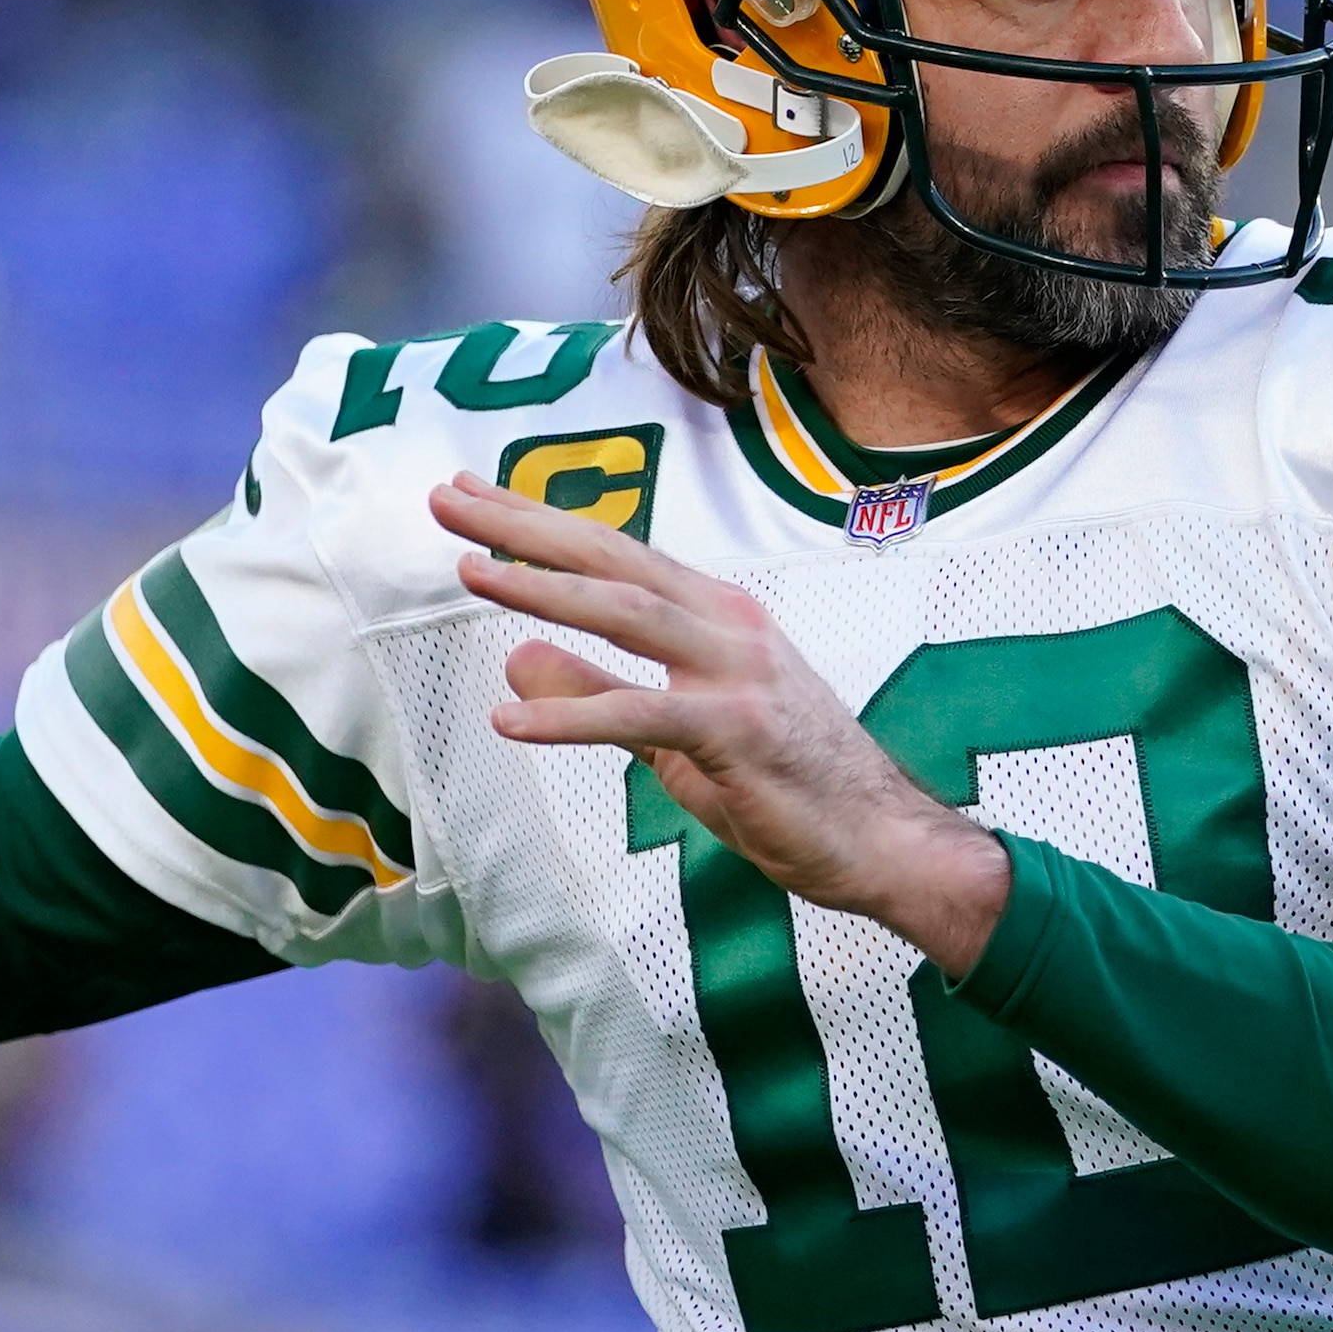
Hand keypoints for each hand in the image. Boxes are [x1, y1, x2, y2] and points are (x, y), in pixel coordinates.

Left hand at [436, 473, 1014, 978]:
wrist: (883, 838)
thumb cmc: (789, 784)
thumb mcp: (673, 737)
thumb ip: (596, 696)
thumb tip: (515, 659)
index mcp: (716, 616)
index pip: (614, 555)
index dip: (539, 521)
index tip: (473, 493)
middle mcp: (728, 626)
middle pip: (613, 561)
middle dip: (525, 527)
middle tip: (449, 499)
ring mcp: (738, 674)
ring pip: (627, 613)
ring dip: (543, 588)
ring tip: (470, 572)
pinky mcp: (739, 733)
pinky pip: (642, 716)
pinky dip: (572, 717)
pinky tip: (509, 721)